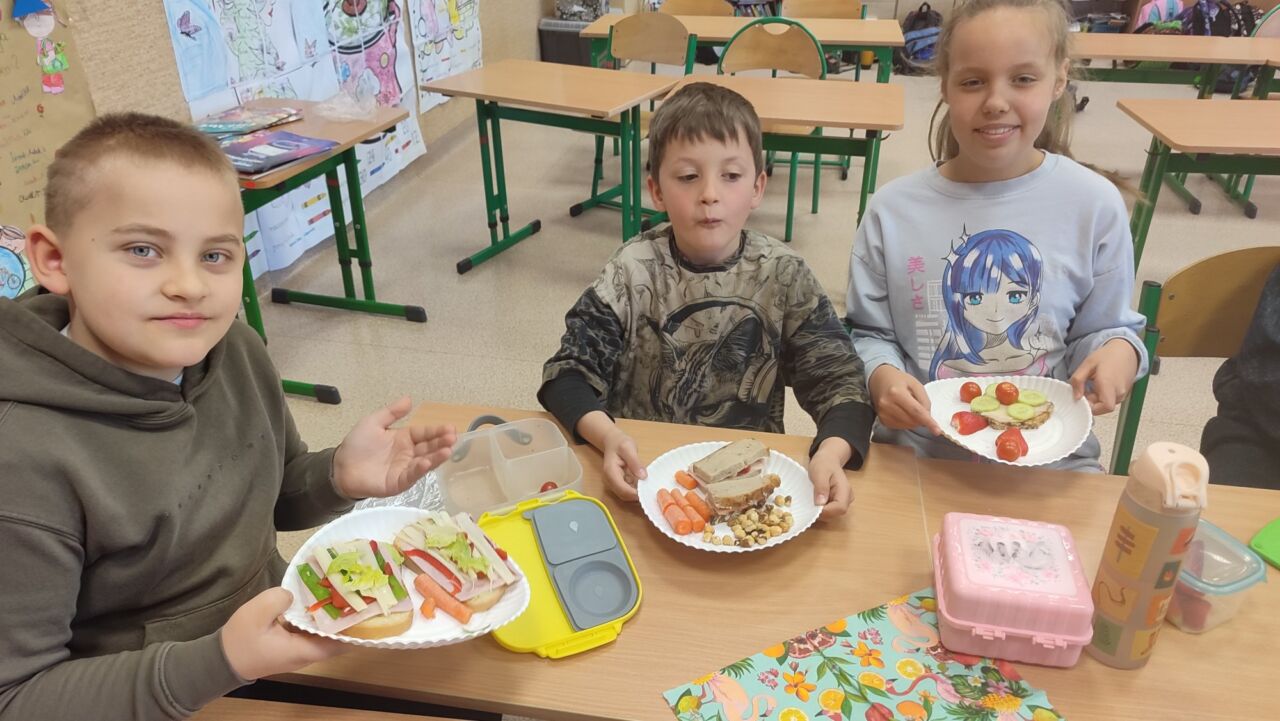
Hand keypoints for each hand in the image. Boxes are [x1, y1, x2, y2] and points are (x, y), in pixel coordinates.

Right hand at [221, 588, 346, 680]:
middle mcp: (308, 652)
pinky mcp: (294, 643)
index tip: (367, 606)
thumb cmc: (240, 641)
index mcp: (304, 650)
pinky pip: (314, 629)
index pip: (341, 642)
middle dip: (349, 615)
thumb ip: (278, 599)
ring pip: (326, 632)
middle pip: (338, 636)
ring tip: (345, 589)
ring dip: (335, 614)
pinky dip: (319, 615)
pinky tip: (321, 596)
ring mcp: (302, 649)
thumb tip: (293, 594)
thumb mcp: (256, 614)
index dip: (357, 626)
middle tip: (358, 590)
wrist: (223, 660)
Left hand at [332, 397, 456, 498]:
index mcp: (404, 438)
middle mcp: (408, 454)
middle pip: (429, 447)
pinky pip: (411, 476)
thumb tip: (409, 398)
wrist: (340, 467)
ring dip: (436, 457)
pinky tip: (426, 462)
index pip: (424, 433)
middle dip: (442, 442)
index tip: (450, 428)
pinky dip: (419, 470)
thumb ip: (391, 412)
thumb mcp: (373, 422)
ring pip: (424, 462)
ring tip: (448, 450)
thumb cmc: (356, 445)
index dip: (437, 430)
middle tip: (453, 437)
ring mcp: (404, 469)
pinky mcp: (398, 483)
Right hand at [600, 426, 646, 501]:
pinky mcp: (618, 483)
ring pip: (626, 495)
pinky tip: (644, 484)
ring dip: (637, 494)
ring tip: (649, 487)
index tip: (648, 491)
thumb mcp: (628, 448)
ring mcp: (613, 483)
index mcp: (610, 472)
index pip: (622, 489)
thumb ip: (635, 462)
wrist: (612, 442)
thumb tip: (643, 476)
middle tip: (652, 491)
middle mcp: (609, 480)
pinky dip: (636, 490)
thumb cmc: (620, 443)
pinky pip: (627, 491)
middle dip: (637, 496)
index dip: (635, 494)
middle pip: (624, 495)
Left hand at [808, 437, 852, 518]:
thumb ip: (821, 487)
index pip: (840, 508)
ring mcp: (842, 501)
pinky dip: (819, 510)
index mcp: (845, 490)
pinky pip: (828, 511)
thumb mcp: (819, 472)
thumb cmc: (824, 464)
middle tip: (807, 505)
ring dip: (819, 512)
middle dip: (821, 513)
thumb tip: (820, 503)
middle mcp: (846, 498)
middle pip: (836, 514)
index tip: (811, 507)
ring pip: (831, 514)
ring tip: (809, 502)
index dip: (826, 511)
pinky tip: (812, 503)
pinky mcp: (836, 503)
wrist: (827, 460)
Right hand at [869, 366, 941, 434]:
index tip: (937, 431)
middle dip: (922, 419)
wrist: (879, 380)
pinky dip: (906, 422)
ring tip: (909, 407)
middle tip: (921, 408)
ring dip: (914, 421)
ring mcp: (883, 414)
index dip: (928, 422)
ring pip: (907, 425)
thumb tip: (928, 416)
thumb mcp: (915, 384)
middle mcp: (887, 405)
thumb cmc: (898, 380)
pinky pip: (900, 427)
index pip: (916, 411)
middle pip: (912, 420)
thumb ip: (924, 400)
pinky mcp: (882, 420)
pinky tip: (903, 412)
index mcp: (896, 393)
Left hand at [1070, 338, 1139, 414]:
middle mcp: (1119, 391)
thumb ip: (1078, 380)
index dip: (1092, 408)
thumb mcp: (1087, 364)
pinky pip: (1111, 400)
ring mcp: (1123, 393)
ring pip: (1107, 405)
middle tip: (1084, 391)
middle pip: (1103, 407)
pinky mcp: (1124, 393)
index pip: (1106, 407)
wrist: (1125, 350)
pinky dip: (1103, 397)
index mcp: (1109, 384)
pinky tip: (1099, 386)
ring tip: (1092, 385)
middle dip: (1091, 403)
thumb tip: (1076, 397)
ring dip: (1096, 400)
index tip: (1082, 400)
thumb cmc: (1107, 356)